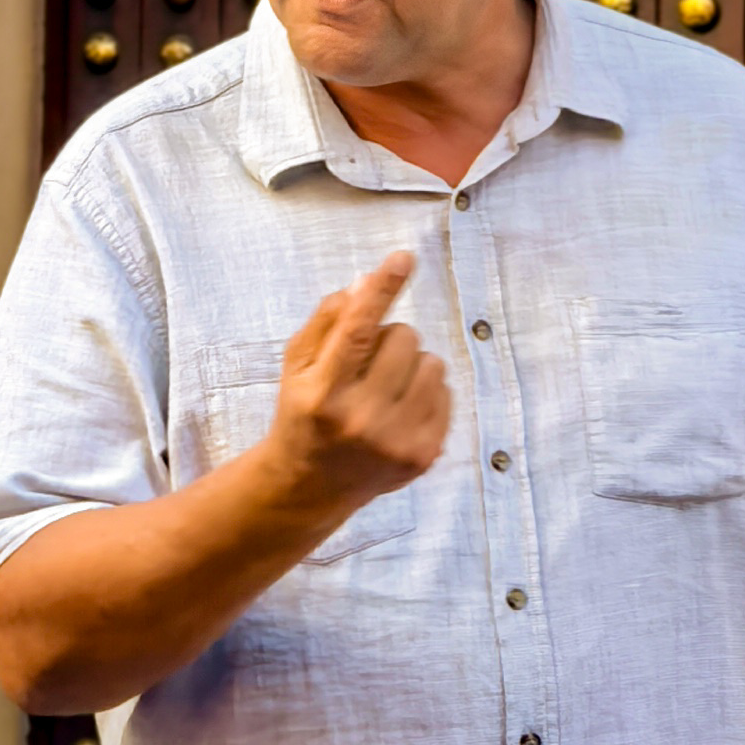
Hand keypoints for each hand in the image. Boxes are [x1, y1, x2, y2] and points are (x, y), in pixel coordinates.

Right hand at [261, 252, 449, 524]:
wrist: (311, 486)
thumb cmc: (302, 412)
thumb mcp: (296, 364)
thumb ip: (327, 320)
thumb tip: (366, 283)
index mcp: (322, 392)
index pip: (357, 330)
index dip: (382, 290)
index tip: (403, 258)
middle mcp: (360, 419)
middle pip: (404, 338)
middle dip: (390, 338)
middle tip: (368, 362)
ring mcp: (396, 441)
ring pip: (433, 362)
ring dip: (412, 364)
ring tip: (386, 386)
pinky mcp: (423, 456)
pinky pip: (447, 392)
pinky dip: (427, 391)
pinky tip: (400, 408)